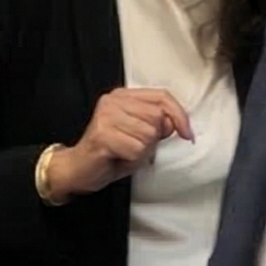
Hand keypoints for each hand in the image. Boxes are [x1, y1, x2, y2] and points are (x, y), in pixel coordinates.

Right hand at [43, 87, 193, 200]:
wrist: (79, 170)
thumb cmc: (110, 153)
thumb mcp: (140, 135)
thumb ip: (157, 124)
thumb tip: (177, 124)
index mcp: (122, 96)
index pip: (162, 97)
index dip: (180, 115)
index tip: (187, 134)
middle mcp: (113, 101)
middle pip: (158, 117)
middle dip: (153, 138)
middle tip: (134, 146)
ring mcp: (106, 116)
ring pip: (149, 135)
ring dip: (142, 151)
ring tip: (125, 152)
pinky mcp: (103, 135)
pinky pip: (137, 149)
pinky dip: (133, 160)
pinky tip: (118, 157)